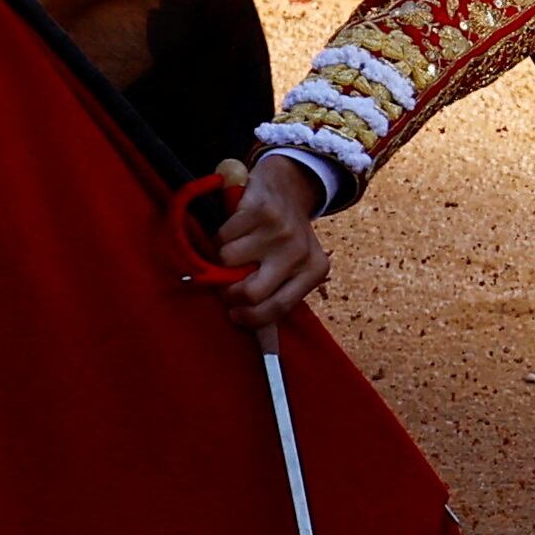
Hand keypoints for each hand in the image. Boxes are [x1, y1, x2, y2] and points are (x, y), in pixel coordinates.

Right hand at [213, 154, 330, 330]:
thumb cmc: (282, 236)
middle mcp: (300, 252)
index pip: (277, 309)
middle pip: (249, 291)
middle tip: (223, 285)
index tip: (234, 316)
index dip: (249, 318)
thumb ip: (275, 295)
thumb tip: (262, 348)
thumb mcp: (291, 265)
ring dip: (221, 258)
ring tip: (232, 249)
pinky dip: (220, 235)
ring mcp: (281, 230)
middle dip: (228, 291)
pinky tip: (233, 228)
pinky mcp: (260, 210)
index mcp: (314, 271)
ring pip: (228, 261)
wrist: (287, 185)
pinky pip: (223, 236)